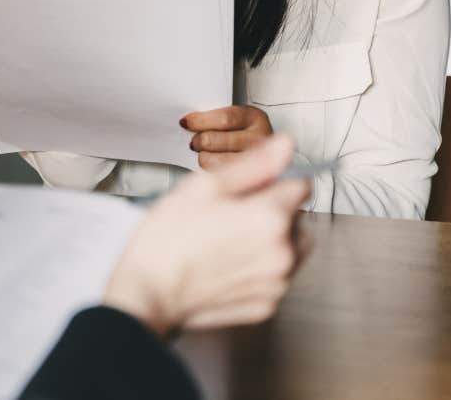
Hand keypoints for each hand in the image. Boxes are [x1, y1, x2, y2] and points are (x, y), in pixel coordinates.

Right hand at [102, 135, 310, 336]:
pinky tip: (226, 262)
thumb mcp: (204, 186)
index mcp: (270, 218)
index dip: (274, 179)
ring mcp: (275, 284)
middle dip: (275, 210)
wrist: (149, 291)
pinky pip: (275, 277)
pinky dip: (259, 267)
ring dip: (271, 239)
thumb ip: (253, 164)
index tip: (250, 186)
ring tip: (229, 238)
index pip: (301, 185)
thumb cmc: (169, 237)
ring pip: (290, 248)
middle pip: (298, 218)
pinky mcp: (266, 305)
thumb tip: (285, 145)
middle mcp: (282, 253)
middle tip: (232, 212)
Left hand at [181, 105, 273, 169]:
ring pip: (214, 160)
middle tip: (195, 142)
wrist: (267, 157)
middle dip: (199, 140)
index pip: (224, 118)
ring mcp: (257, 162)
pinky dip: (210, 169)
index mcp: (254, 118)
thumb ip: (216, 119)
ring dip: (203, 156)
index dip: (200, 120)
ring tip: (205, 153)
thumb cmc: (243, 136)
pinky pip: (219, 176)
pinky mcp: (250, 180)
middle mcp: (260, 139)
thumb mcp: (236, 120)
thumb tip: (188, 122)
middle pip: (215, 139)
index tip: (187, 122)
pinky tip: (213, 165)